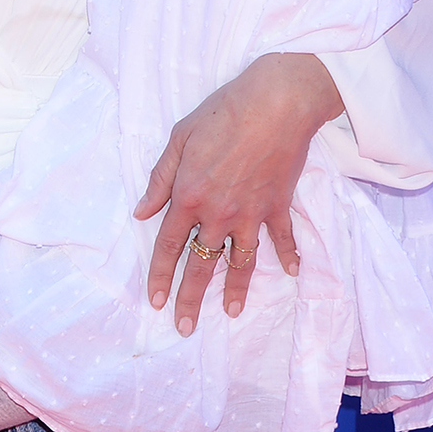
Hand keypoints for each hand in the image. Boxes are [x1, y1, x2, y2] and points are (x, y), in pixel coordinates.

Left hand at [134, 53, 343, 332]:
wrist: (277, 103)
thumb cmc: (223, 113)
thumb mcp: (179, 140)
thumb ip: (160, 180)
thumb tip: (142, 213)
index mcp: (188, 197)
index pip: (168, 247)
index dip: (161, 277)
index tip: (157, 302)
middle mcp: (218, 214)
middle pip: (201, 265)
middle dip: (191, 299)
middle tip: (185, 328)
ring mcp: (251, 214)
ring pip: (240, 261)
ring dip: (235, 289)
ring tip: (230, 313)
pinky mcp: (278, 206)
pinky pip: (282, 238)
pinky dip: (288, 255)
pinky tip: (291, 272)